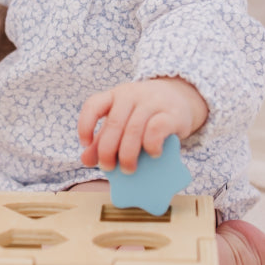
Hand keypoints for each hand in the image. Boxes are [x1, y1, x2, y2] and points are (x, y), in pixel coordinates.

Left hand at [78, 78, 208, 172]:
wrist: (179, 98)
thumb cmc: (144, 115)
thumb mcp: (122, 121)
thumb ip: (103, 139)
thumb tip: (86, 160)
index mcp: (114, 95)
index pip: (93, 105)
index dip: (85, 125)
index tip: (85, 143)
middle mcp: (131, 95)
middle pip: (114, 124)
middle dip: (107, 150)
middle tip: (108, 168)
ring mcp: (152, 102)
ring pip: (134, 129)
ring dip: (127, 154)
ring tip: (128, 169)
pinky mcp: (171, 113)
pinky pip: (156, 129)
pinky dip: (151, 145)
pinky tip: (152, 154)